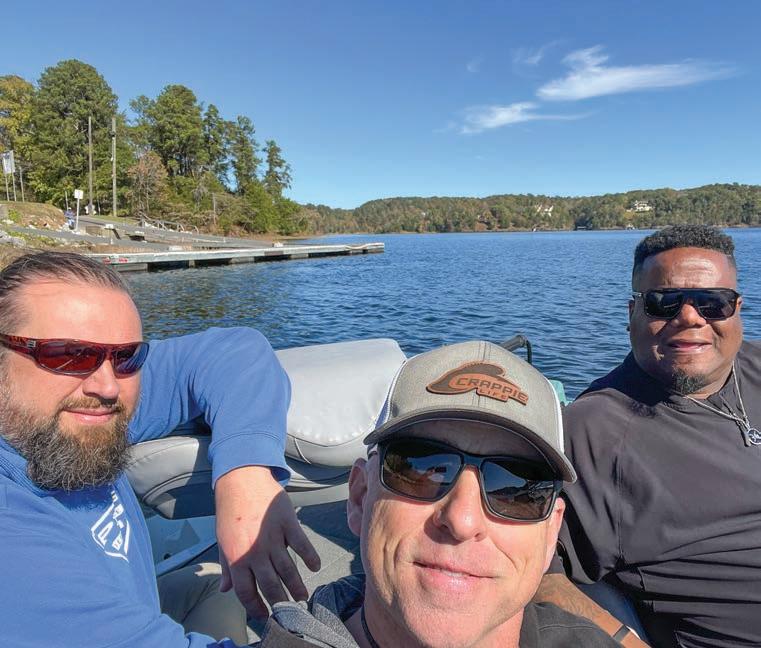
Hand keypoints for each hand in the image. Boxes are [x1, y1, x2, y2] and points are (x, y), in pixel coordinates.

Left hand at [215, 466, 320, 617]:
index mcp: (237, 558)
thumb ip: (227, 567)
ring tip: (302, 596)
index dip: (256, 607)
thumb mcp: (223, 541)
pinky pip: (302, 545)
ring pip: (288, 569)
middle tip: (289, 609)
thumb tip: (225, 589)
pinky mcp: (287, 523)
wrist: (241, 480)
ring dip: (297, 586)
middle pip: (270, 585)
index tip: (265, 615)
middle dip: (280, 601)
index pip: (246, 592)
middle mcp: (255, 552)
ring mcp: (273, 537)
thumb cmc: (230, 512)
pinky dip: (310, 557)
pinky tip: (315, 567)